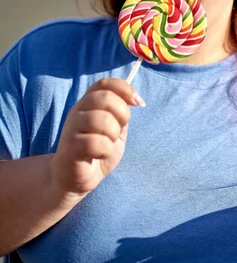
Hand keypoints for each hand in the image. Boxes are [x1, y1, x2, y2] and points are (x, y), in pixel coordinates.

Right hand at [51, 78, 144, 197]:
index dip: (125, 89)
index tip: (138, 103)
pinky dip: (105, 150)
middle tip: (120, 130)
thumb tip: (136, 100)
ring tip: (108, 144)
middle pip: (105, 98)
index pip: (105, 83)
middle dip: (122, 114)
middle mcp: (78, 111)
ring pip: (101, 120)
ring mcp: (71, 128)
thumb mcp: (114, 130)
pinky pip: (95, 143)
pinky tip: (100, 155)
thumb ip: (121, 114)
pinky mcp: (70, 148)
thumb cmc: (96, 152)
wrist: (73, 179)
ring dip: (112, 135)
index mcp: (88, 103)